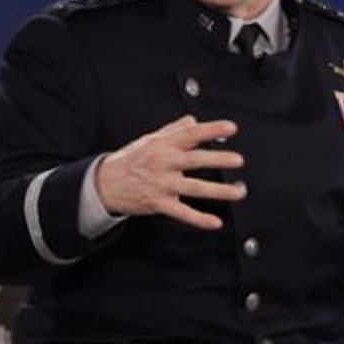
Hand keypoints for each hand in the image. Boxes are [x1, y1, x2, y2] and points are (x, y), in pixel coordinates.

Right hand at [95, 115, 245, 230]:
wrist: (104, 183)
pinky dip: (199, 219)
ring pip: (194, 188)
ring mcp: (162, 185)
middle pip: (195, 160)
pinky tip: (215, 222)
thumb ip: (173, 131)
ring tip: (238, 191)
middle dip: (218, 160)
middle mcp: (163, 163)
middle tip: (238, 160)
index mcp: (163, 145)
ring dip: (218, 191)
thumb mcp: (149, 140)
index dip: (211, 130)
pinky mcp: (158, 204)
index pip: (190, 134)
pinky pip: (182, 213)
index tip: (231, 128)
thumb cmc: (130, 160)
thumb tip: (193, 120)